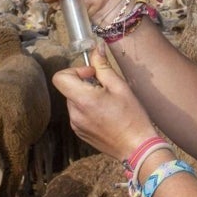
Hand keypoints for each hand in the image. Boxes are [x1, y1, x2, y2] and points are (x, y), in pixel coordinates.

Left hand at [51, 42, 155, 161]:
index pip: (59, 78)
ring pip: (74, 101)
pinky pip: (78, 114)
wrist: (136, 148)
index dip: (74, 71)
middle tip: (106, 89)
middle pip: (69, 88)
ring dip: (87, 97)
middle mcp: (74, 113)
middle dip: (84, 84)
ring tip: (108, 104)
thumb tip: (96, 48)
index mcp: (83, 100)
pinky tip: (106, 115)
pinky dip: (88, 110)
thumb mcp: (120, 87)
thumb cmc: (132, 117)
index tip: (91, 75)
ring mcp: (75, 125)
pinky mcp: (80, 133)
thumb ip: (103, 66)